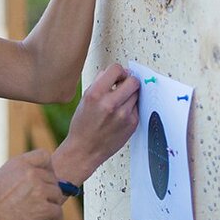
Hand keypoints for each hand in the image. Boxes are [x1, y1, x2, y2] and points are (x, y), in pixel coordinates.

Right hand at [0, 150, 62, 219]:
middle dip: (48, 193)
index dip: (48, 169)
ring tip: (40, 218)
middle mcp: (32, 173)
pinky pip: (58, 213)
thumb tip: (33, 182)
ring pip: (56, 196)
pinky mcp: (44, 209)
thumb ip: (17, 177)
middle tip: (39, 205)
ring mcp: (39, 190)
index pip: (44, 156)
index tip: (45, 180)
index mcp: (19, 164)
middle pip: (53, 180)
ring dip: (50, 207)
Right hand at [54, 63, 140, 185]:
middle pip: (133, 80)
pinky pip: (137, 107)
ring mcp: (124, 115)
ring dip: (130, 94)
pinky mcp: (132, 123)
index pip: (116, 69)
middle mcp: (111, 104)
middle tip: (124, 85)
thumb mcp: (85, 99)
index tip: (118, 76)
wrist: (85, 150)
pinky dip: (131, 107)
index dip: (119, 71)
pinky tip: (120, 113)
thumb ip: (99, 83)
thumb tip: (114, 73)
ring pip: (137, 93)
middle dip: (129, 81)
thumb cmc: (82, 125)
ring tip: (119, 102)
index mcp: (96, 94)